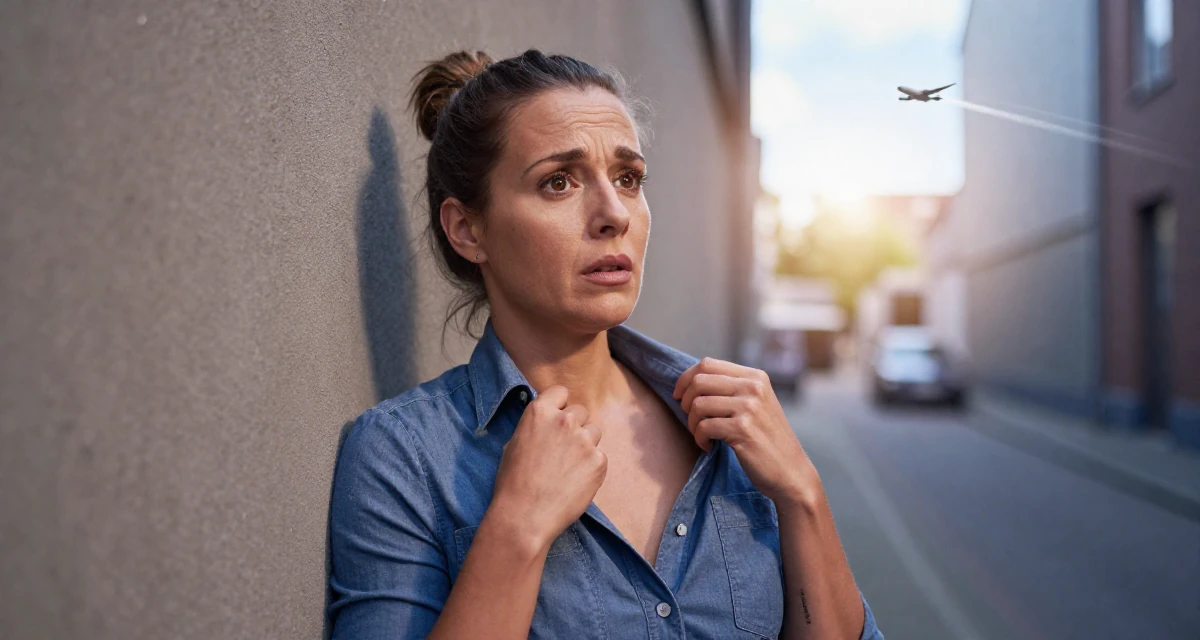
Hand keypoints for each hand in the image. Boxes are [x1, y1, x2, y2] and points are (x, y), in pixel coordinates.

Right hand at [488, 386, 606, 550]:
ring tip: (569, 468)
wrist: (525, 516)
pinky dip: (591, 467)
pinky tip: (575, 482)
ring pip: (593, 432)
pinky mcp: (599, 461)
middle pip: (581, 411)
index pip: (561, 392)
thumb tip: (549, 422)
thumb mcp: (514, 444)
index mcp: (540, 412)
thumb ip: (537, 426)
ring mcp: (584, 440)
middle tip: (563, 450)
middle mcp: (565, 421)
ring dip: (585, 445)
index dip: (560, 405)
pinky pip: (600, 456)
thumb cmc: (513, 483)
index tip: (558, 418)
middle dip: (574, 426)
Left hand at [673, 358, 818, 506]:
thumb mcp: (756, 404)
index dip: (685, 379)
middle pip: (699, 381)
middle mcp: (753, 387)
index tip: (679, 396)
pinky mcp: (743, 429)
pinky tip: (709, 446)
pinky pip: (704, 427)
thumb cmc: (766, 440)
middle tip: (692, 420)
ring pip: (698, 404)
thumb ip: (732, 389)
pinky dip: (700, 439)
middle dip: (686, 402)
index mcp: (755, 377)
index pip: (707, 364)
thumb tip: (690, 381)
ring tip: (702, 435)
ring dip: (692, 424)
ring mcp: (749, 407)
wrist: (790, 471)